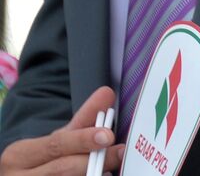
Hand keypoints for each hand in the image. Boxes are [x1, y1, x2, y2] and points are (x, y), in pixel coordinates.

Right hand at [0, 87, 123, 174]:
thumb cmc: (43, 159)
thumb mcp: (57, 139)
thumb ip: (83, 119)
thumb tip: (107, 93)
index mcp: (19, 155)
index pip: (56, 145)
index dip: (83, 140)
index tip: (108, 135)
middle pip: (64, 168)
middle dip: (96, 160)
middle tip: (120, 152)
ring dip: (93, 175)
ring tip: (111, 169)